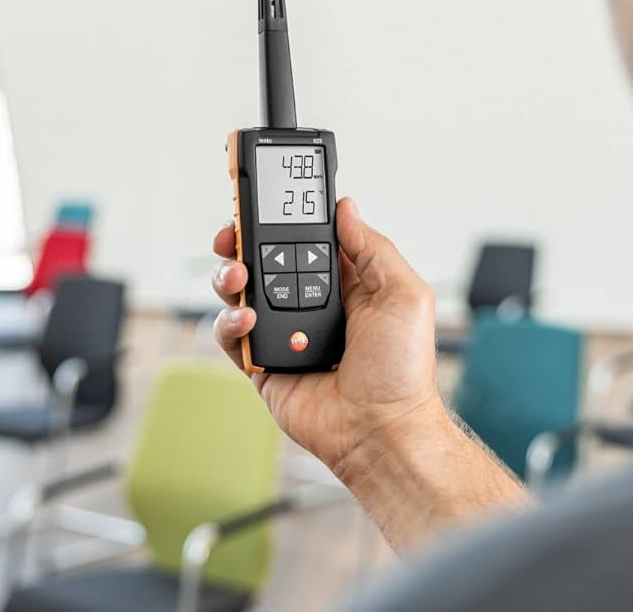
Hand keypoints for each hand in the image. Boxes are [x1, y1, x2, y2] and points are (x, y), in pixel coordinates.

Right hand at [211, 197, 446, 480]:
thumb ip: (372, 247)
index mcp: (344, 282)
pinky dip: (229, 322)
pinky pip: (230, 335)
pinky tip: (247, 321)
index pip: (303, 239)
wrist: (381, 430)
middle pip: (261, 259)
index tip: (262, 201)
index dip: (281, 220)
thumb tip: (345, 207)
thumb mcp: (404, 294)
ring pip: (239, 292)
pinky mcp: (261, 364)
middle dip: (240, 241)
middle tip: (231, 233)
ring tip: (238, 277)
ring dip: (229, 276)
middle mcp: (309, 304)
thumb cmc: (402, 370)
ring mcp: (283, 333)